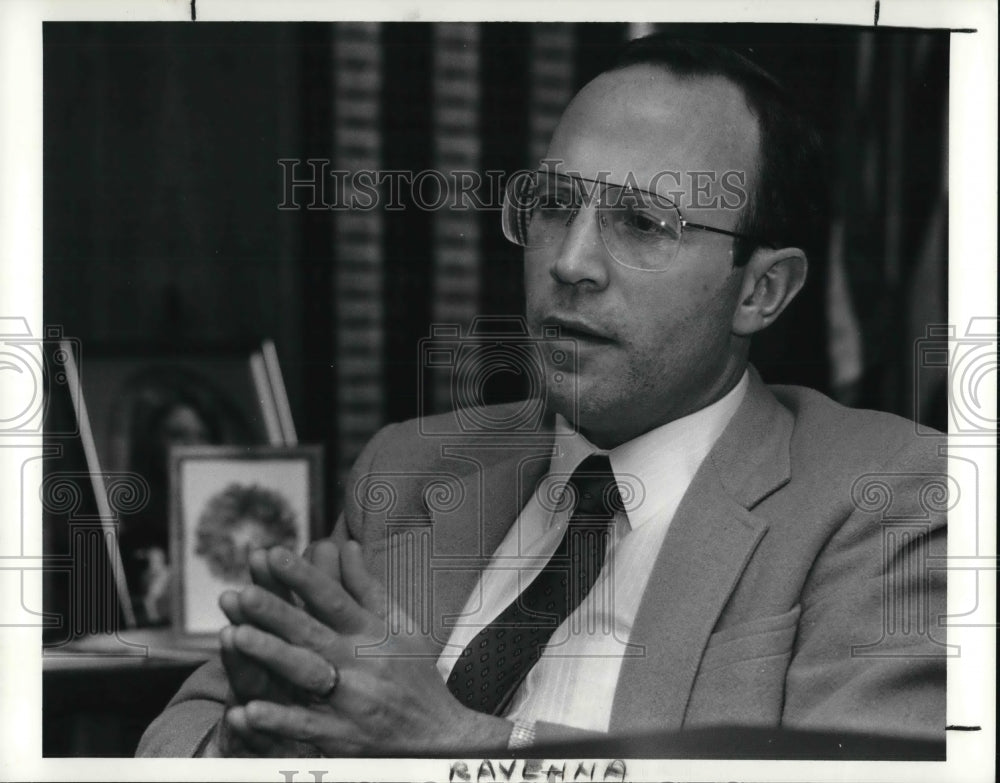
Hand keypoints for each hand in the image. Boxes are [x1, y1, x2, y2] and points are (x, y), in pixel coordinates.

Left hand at [226, 540, 513, 755]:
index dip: (303, 576)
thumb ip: (367, 587)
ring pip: (303, 674)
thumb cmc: (414, 674)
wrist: (437, 736)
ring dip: (270, 655)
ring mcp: (348, 700)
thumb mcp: (399, 625)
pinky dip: (275, 720)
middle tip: (241, 591)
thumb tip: (347, 543)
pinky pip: (303, 727)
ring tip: (235, 637)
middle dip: (275, 610)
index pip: (333, 598)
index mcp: (370, 632)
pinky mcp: (339, 736)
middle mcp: (358, 662)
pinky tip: (246, 710)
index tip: (273, 554)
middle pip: (311, 632)